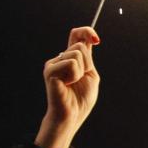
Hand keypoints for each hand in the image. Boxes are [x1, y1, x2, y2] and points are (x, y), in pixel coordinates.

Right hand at [36, 26, 100, 147]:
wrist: (72, 115)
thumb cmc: (81, 99)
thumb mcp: (90, 74)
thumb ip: (88, 57)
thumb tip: (89, 39)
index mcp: (71, 58)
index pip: (76, 36)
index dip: (86, 32)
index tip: (97, 39)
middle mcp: (60, 58)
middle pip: (80, 46)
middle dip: (87, 64)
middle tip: (80, 79)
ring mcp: (53, 63)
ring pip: (76, 54)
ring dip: (81, 72)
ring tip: (72, 83)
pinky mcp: (50, 70)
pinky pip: (71, 63)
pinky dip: (75, 76)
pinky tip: (67, 85)